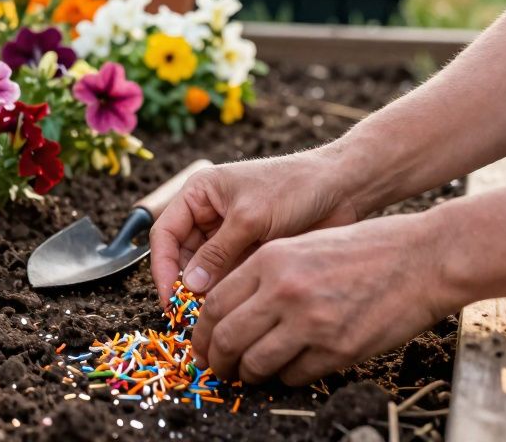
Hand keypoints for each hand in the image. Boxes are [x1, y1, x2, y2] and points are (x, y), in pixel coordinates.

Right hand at [149, 150, 360, 303]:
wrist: (343, 188)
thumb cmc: (294, 188)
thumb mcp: (251, 217)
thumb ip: (218, 252)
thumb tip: (190, 286)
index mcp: (199, 194)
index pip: (165, 234)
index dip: (162, 267)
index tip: (170, 297)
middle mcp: (208, 215)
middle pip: (181, 256)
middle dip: (185, 284)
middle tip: (191, 315)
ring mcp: (229, 236)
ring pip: (204, 271)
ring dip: (206, 292)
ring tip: (214, 317)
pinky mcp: (249, 253)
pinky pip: (228, 277)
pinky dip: (227, 293)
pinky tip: (233, 310)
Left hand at [189, 212, 459, 384]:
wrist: (422, 259)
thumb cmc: (365, 247)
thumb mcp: (302, 244)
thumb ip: (265, 273)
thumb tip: (232, 309)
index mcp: (271, 260)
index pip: (215, 304)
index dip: (201, 332)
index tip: (201, 345)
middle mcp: (285, 291)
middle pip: (228, 337)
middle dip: (216, 359)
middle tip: (216, 368)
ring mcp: (311, 322)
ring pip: (257, 363)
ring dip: (248, 374)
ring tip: (249, 373)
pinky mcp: (338, 349)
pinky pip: (295, 374)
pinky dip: (286, 375)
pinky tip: (289, 367)